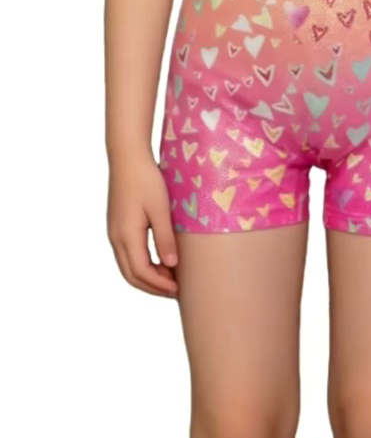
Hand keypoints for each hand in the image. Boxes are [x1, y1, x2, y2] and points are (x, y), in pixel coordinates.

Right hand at [107, 149, 178, 297]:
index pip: (141, 272)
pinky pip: (127, 254)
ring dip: (147, 277)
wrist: (127, 157)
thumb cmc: (146, 179)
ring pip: (127, 266)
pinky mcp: (117, 225)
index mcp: (126, 235)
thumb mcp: (160, 209)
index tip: (178, 289)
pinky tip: (158, 261)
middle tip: (174, 291)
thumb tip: (171, 266)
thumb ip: (164, 238)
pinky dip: (141, 264)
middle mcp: (116, 238)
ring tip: (169, 279)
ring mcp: (114, 232)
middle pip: (131, 275)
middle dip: (152, 286)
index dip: (159, 284)